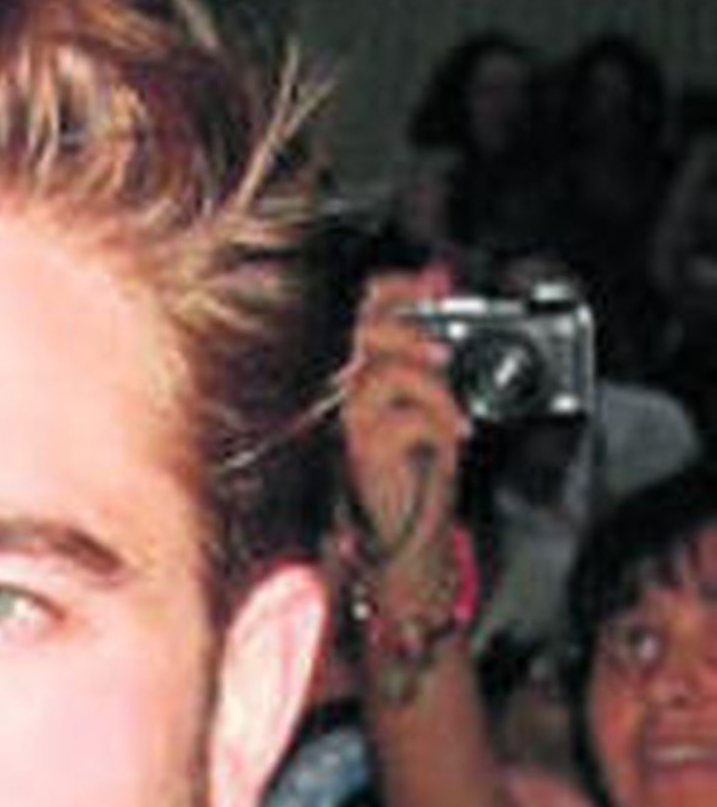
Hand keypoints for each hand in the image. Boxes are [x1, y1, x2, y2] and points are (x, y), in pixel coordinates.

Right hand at [341, 270, 469, 577]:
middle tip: (444, 354)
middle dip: (412, 333)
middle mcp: (352, 387)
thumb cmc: (418, 461)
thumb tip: (448, 299)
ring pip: (385, 374)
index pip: (369, 307)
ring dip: (431, 388)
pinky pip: (404, 419)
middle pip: (368, 331)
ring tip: (454, 412)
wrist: (407, 524)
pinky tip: (452, 436)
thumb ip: (435, 350)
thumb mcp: (433, 395)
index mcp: (368, 366)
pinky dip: (438, 423)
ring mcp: (355, 418)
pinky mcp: (366, 449)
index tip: (436, 282)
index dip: (399, 287)